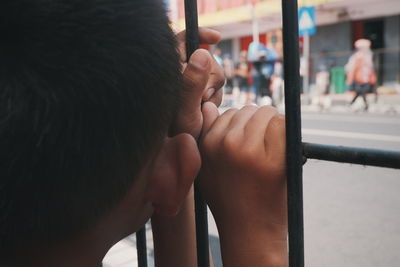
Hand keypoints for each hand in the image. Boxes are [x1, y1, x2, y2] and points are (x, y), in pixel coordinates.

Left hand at [171, 28, 224, 138]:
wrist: (181, 149)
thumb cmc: (175, 134)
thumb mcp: (183, 109)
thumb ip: (192, 82)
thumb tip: (202, 52)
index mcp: (169, 70)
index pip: (182, 40)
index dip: (199, 33)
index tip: (216, 38)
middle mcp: (179, 74)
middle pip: (204, 58)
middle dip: (211, 76)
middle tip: (203, 97)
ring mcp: (188, 83)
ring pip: (212, 74)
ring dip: (213, 91)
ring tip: (201, 109)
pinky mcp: (197, 92)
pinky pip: (214, 87)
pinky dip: (214, 97)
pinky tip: (205, 110)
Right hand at [199, 103, 287, 265]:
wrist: (249, 230)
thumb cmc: (228, 198)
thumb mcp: (206, 167)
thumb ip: (206, 135)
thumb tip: (208, 105)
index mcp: (208, 145)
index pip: (229, 113)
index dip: (242, 125)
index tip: (249, 140)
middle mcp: (226, 144)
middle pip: (248, 110)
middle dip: (257, 122)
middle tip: (262, 144)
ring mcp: (249, 150)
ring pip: (266, 113)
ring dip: (273, 125)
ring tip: (272, 147)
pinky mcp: (273, 159)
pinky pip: (282, 124)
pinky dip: (286, 132)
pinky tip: (282, 149)